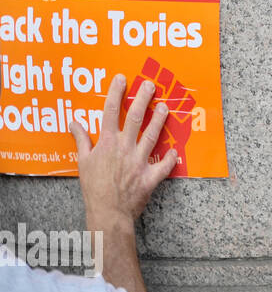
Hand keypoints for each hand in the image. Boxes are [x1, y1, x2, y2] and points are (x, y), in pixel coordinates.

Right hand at [70, 74, 177, 235]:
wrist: (107, 213)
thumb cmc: (93, 188)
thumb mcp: (82, 162)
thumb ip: (81, 140)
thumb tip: (74, 122)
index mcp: (106, 144)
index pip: (109, 113)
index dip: (116, 94)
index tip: (121, 79)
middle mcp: (124, 148)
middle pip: (135, 118)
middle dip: (143, 99)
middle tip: (150, 85)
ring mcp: (139, 161)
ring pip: (152, 135)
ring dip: (159, 120)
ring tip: (166, 107)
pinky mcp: (151, 176)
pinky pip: (164, 165)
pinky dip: (171, 158)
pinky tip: (176, 150)